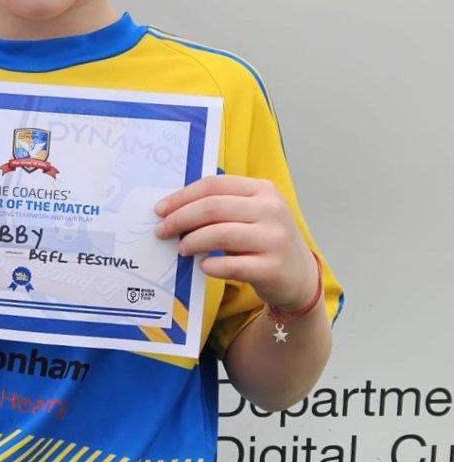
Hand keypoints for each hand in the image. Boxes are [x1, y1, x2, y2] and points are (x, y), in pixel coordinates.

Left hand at [154, 174, 316, 310]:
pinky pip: (232, 265)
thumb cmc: (266, 241)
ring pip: (220, 234)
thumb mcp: (252, 214)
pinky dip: (211, 265)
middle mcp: (272, 210)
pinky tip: (204, 266)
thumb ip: (222, 206)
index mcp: (263, 190)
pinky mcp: (273, 268)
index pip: (214, 185)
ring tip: (182, 249)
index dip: (182, 196)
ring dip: (192, 242)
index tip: (161, 209)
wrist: (300, 276)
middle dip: (180, 219)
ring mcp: (275, 239)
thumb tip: (174, 209)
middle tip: (163, 231)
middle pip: (213, 207)